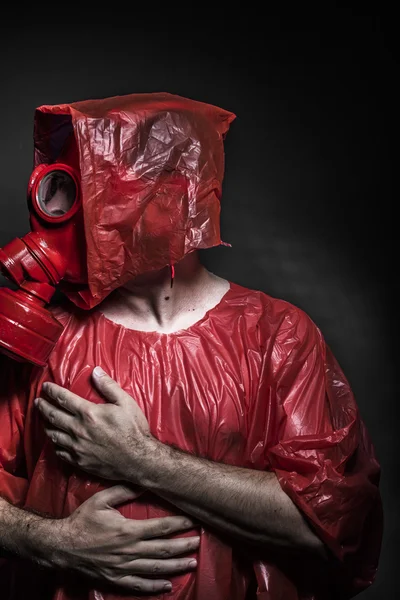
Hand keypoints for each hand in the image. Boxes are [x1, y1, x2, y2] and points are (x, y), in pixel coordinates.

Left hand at [35, 367, 154, 481]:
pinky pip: (60, 452)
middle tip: (38, 401)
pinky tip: (55, 441)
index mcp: (88, 413)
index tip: (45, 387)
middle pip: (53, 416)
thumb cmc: (134, 429)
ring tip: (43, 419)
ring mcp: (77, 447)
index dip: (52, 391)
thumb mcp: (126, 402)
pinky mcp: (79, 461)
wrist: (139, 459)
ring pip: (53, 435)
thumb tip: (95, 371)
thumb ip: (108, 386)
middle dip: (43, 407)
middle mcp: (78, 430)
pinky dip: (54, 444)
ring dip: (45, 425)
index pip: (63, 399)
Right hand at [57, 485, 199, 593]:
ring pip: (155, 568)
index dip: (179, 524)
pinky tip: (168, 586)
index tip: (193, 520)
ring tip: (192, 563)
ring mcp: (123, 567)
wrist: (62, 546)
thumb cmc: (82, 520)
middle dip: (183, 546)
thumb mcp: (101, 499)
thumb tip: (143, 481)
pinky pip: (138, 586)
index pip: (161, 527)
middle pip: (163, 549)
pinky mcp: (116, 579)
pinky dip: (154, 587)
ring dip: (175, 566)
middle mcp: (129, 550)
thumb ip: (123, 490)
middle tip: (199, 543)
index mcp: (128, 530)